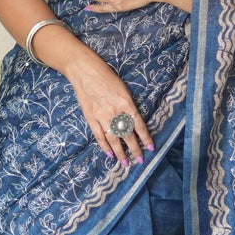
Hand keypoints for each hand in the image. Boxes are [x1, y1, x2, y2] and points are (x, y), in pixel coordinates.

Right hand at [65, 53, 154, 167]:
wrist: (84, 71)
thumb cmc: (106, 76)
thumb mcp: (123, 89)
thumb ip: (128, 105)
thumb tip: (133, 122)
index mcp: (126, 102)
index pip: (139, 125)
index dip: (145, 137)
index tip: (150, 148)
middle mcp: (115, 111)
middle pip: (127, 134)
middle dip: (134, 149)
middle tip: (140, 160)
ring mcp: (102, 116)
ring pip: (113, 139)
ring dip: (120, 152)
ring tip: (125, 163)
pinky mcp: (90, 117)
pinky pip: (99, 135)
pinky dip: (104, 146)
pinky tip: (110, 154)